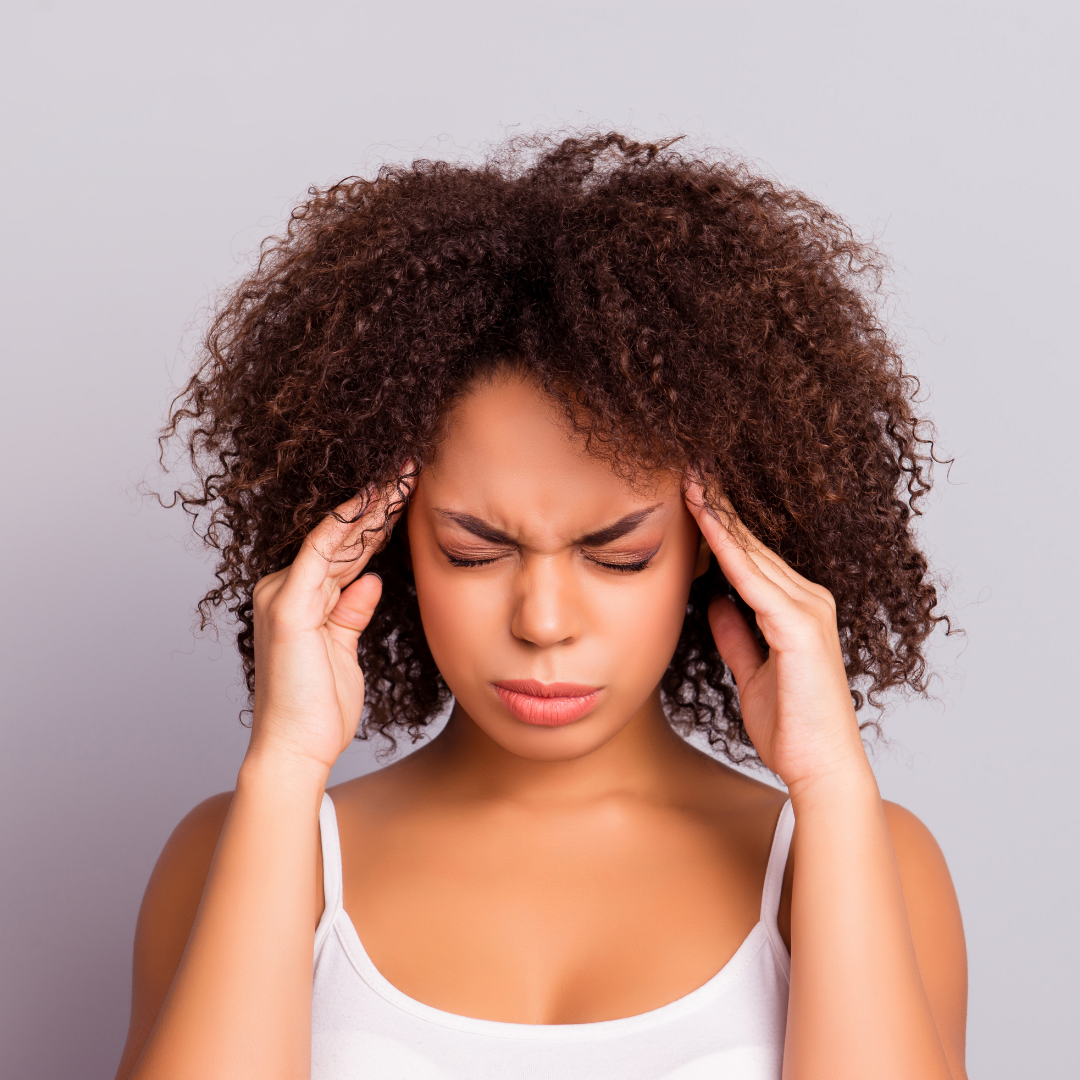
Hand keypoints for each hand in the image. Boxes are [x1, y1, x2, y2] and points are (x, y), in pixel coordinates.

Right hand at [245, 473, 413, 777]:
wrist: (295, 751)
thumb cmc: (318, 711)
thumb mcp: (344, 652)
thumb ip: (351, 612)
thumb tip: (370, 581)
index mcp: (300, 598)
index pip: (347, 549)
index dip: (378, 519)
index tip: (411, 492)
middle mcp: (286, 587)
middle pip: (343, 535)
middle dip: (380, 500)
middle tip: (413, 465)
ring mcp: (283, 594)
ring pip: (335, 535)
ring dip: (372, 502)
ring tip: (404, 471)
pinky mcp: (288, 607)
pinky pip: (322, 553)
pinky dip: (348, 523)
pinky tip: (373, 498)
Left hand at [684, 480, 868, 791]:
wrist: (820, 768)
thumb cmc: (792, 727)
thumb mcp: (751, 674)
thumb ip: (737, 637)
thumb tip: (715, 605)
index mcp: (796, 610)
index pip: (750, 557)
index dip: (719, 525)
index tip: (690, 494)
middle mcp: (808, 600)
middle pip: (751, 544)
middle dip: (717, 506)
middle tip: (686, 468)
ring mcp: (808, 610)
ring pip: (752, 553)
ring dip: (719, 515)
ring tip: (689, 480)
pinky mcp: (801, 628)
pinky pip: (755, 579)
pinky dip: (728, 549)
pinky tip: (705, 523)